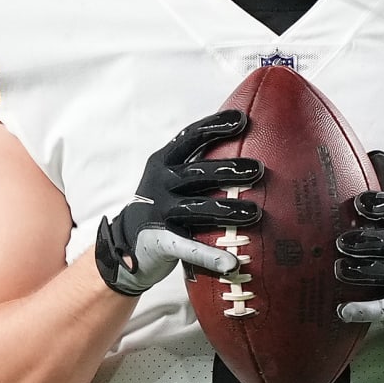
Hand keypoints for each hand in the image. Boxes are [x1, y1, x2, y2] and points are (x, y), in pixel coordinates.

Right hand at [94, 109, 263, 295]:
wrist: (125, 245)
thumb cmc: (163, 204)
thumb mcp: (172, 178)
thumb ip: (199, 163)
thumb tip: (246, 141)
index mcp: (163, 162)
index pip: (190, 138)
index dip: (215, 127)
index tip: (241, 120)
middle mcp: (159, 184)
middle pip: (197, 172)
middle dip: (228, 169)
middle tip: (258, 169)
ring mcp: (159, 213)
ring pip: (197, 209)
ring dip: (228, 210)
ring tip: (255, 212)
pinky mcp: (160, 242)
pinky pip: (188, 248)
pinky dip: (211, 256)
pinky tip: (232, 263)